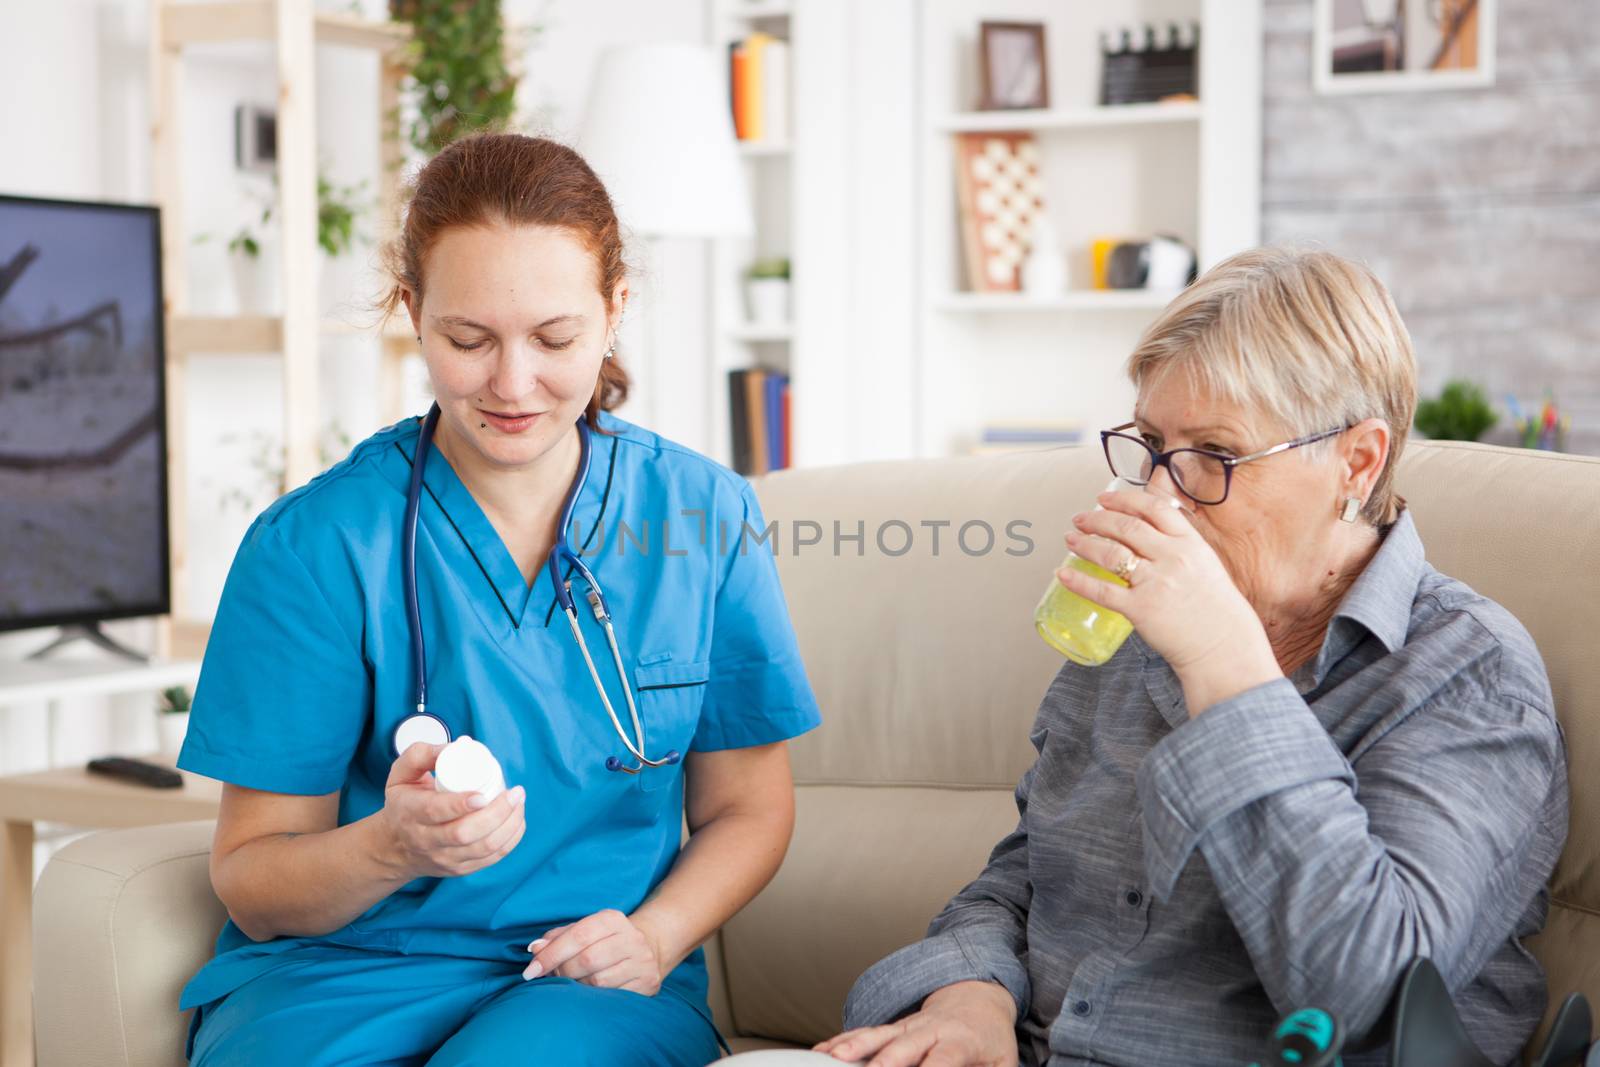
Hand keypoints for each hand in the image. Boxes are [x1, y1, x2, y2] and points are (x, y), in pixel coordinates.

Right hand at [376, 741, 525, 878]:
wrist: (396, 847)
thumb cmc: (403, 803)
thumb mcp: (401, 773)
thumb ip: (422, 755)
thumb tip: (455, 747)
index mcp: (411, 813)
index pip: (436, 812)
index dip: (461, 804)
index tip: (483, 794)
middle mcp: (426, 840)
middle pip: (465, 833)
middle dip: (497, 813)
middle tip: (515, 792)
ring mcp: (444, 858)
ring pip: (482, 848)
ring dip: (509, 825)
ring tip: (519, 802)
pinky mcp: (459, 869)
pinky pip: (491, 859)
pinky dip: (510, 839)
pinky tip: (517, 820)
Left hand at [525, 908, 665, 994]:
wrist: (649, 948)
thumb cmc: (605, 940)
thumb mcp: (584, 930)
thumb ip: (557, 938)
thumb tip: (535, 949)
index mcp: (613, 919)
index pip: (578, 935)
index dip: (552, 954)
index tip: (531, 971)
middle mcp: (632, 938)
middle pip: (587, 960)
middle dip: (562, 972)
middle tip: (551, 978)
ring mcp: (642, 962)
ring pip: (598, 982)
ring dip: (577, 987)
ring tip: (572, 984)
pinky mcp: (648, 983)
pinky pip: (613, 997)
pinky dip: (595, 999)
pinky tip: (589, 995)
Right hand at [813, 980, 1018, 1066]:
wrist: (977, 995)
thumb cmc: (991, 1039)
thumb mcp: (1003, 1063)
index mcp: (960, 1040)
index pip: (943, 1060)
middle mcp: (929, 1029)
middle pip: (902, 1047)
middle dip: (883, 1064)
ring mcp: (906, 1027)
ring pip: (876, 1036)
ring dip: (853, 1048)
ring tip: (833, 1059)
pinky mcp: (891, 1029)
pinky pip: (864, 1034)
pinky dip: (841, 1042)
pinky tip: (822, 1052)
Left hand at [1059, 488, 1278, 713]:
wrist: (1224, 646)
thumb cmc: (1216, 609)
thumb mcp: (1206, 565)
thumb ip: (1180, 548)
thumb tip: (1150, 534)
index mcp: (1190, 543)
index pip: (1153, 508)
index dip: (1123, 499)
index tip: (1104, 498)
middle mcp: (1172, 558)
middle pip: (1126, 526)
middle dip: (1097, 519)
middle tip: (1080, 519)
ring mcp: (1156, 582)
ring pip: (1111, 553)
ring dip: (1085, 544)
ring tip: (1070, 540)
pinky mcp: (1141, 609)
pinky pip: (1102, 591)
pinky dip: (1079, 581)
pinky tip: (1063, 574)